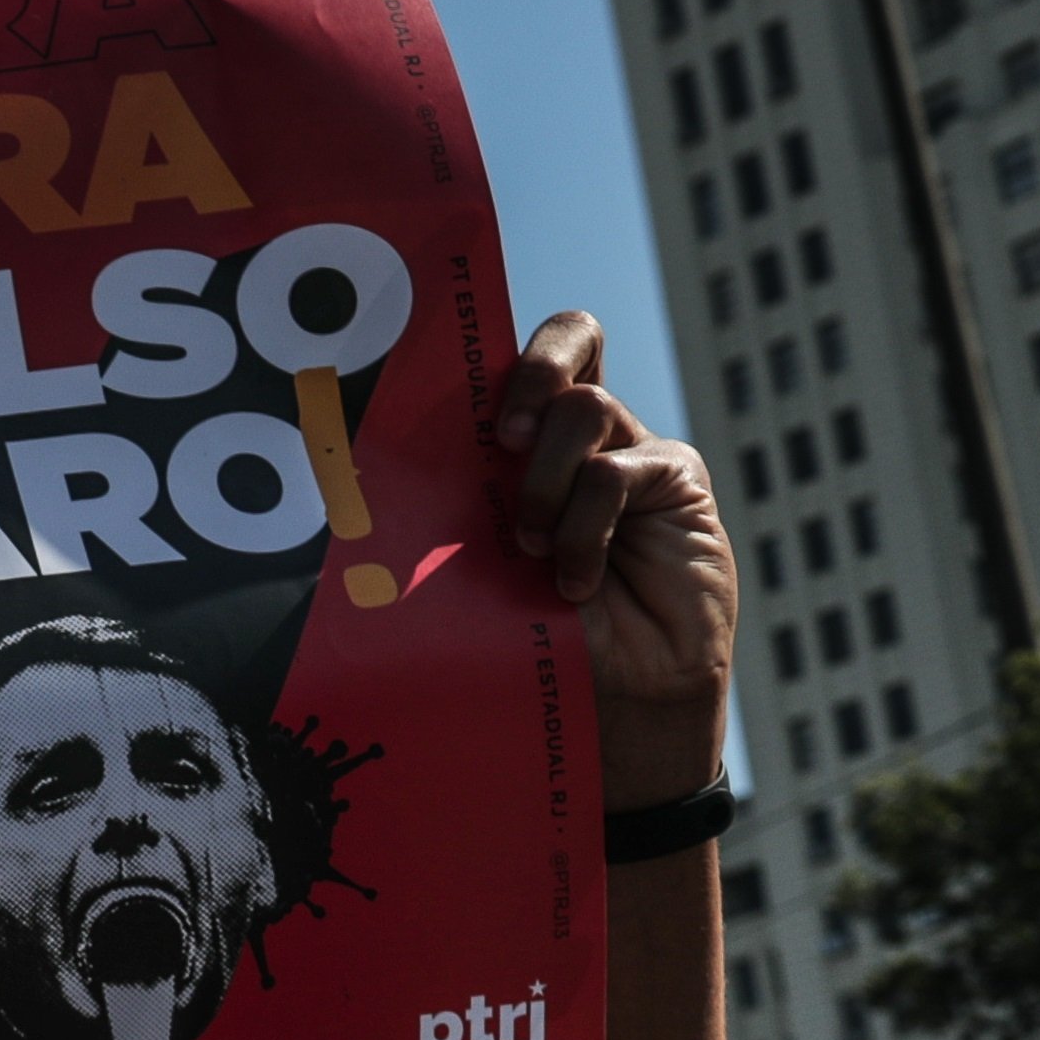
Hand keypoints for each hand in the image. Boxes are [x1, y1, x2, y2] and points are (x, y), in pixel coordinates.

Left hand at [492, 311, 734, 811]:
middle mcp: (582, 434)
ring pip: (584, 410)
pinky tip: (574, 583)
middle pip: (569, 338)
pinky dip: (585, 531)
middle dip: (530, 373)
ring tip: (533, 551)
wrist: (611, 701)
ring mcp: (632, 453)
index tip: (473, 407)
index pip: (527, 353)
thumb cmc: (530, 637)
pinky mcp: (675, 483)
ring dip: (544, 484)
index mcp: (527, 444)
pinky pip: (616, 473)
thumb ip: (456, 513)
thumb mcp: (475, 566)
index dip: (507, 348)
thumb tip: (364, 484)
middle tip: (503, 438)